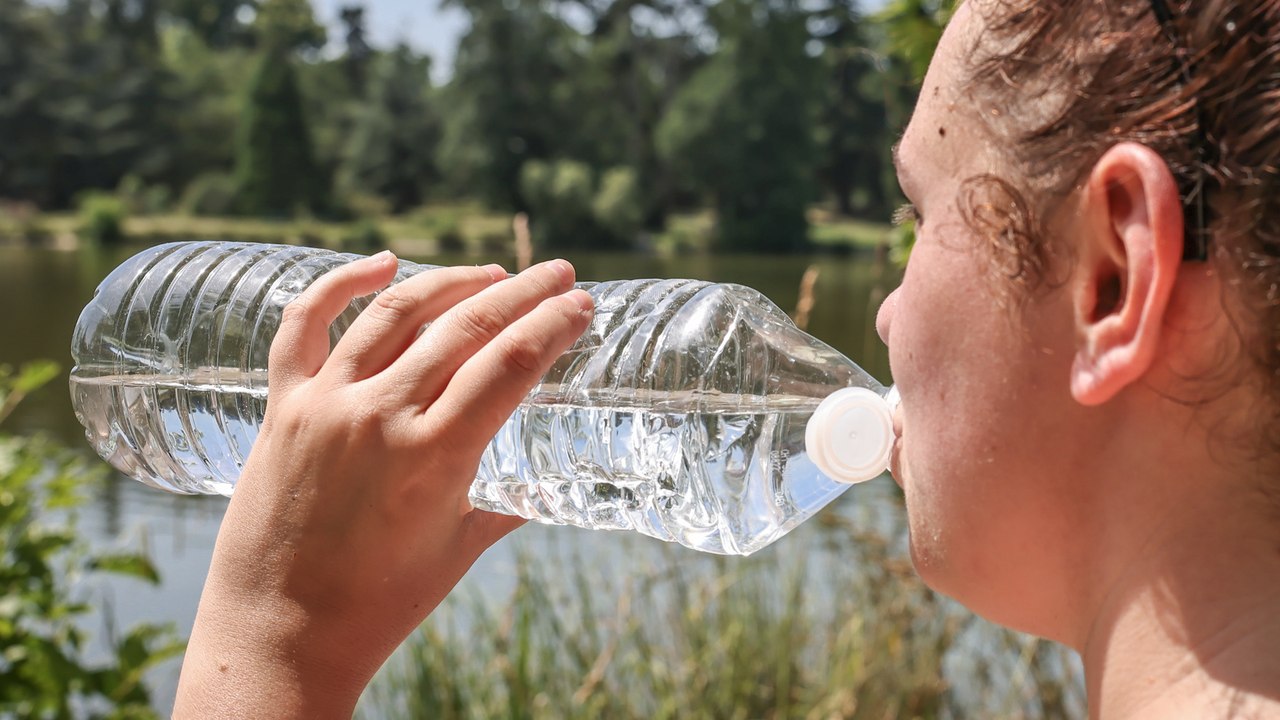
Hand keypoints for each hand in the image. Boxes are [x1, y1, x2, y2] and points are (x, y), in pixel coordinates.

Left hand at [173, 252, 593, 718]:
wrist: (280, 633)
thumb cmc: (379, 602)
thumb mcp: (460, 548)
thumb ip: (509, 504)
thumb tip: (554, 481)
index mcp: (434, 456)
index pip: (509, 366)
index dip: (553, 325)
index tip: (581, 302)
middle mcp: (380, 416)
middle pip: (464, 327)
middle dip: (522, 293)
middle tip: (557, 272)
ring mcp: (326, 403)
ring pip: (395, 312)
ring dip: (451, 281)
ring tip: (492, 273)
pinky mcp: (282, 405)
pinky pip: (304, 324)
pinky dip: (340, 284)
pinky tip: (380, 263)